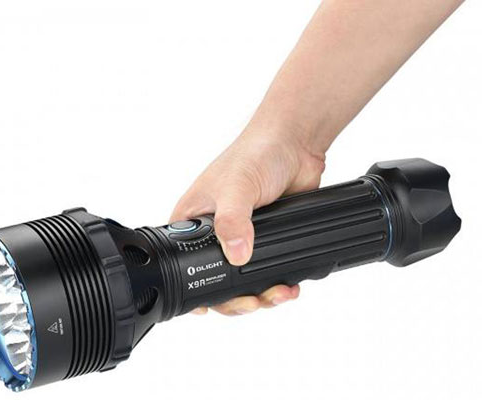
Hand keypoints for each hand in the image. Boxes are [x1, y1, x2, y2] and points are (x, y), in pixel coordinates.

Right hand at [170, 128, 325, 315]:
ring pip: (244, 281)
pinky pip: (268, 271)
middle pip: (216, 280)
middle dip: (234, 299)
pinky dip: (278, 284)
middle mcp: (214, 232)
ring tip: (277, 295)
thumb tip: (236, 254)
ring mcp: (241, 238)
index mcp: (193, 220)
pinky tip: (289, 286)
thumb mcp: (237, 187)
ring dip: (260, 296)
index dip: (196, 287)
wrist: (296, 145)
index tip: (213, 304)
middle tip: (253, 302)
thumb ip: (232, 221)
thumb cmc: (255, 154)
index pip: (184, 263)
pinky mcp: (266, 240)